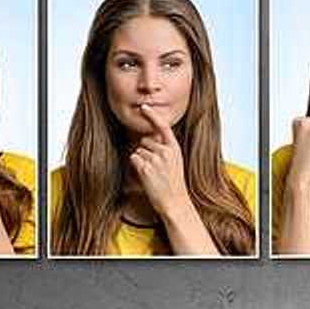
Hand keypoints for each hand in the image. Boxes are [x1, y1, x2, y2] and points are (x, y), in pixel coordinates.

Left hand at [130, 103, 192, 217]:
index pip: (163, 127)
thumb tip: (146, 140)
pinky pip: (133, 158)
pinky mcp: (145, 168)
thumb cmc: (174, 183)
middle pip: (145, 141)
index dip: (152, 115)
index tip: (144, 107)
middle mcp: (166, 151)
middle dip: (145, 150)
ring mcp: (155, 159)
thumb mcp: (175, 162)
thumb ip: (164, 149)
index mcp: (175, 148)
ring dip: (141, 160)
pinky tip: (146, 175)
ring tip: (152, 173)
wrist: (175, 201)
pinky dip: (136, 166)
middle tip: (155, 167)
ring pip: (138, 150)